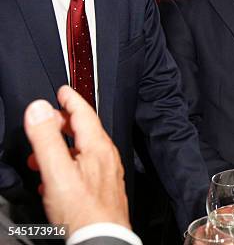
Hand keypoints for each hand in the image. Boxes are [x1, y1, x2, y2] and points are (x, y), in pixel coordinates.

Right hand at [24, 86, 129, 234]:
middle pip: (85, 130)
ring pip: (84, 150)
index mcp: (98, 147)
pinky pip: (86, 168)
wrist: (102, 239)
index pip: (85, 113)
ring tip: (42, 154)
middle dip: (64, 123)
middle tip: (48, 120)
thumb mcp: (57, 171)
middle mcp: (107, 157)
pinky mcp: (104, 189)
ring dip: (62, 147)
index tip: (63, 91)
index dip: (71, 100)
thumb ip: (47, 138)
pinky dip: (68, 164)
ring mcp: (108, 173)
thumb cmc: (83, 211)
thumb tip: (38, 108)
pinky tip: (56, 178)